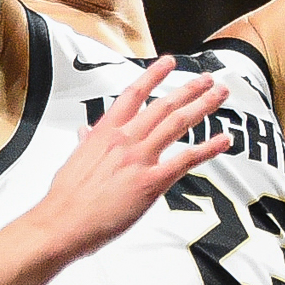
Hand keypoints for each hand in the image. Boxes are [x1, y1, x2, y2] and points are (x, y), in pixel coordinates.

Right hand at [38, 58, 231, 258]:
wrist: (61, 222)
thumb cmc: (65, 198)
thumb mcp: (74, 161)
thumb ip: (85, 143)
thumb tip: (85, 132)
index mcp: (104, 131)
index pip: (133, 94)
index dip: (153, 75)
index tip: (169, 62)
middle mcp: (124, 139)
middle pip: (164, 105)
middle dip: (190, 89)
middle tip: (210, 79)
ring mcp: (139, 158)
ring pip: (178, 124)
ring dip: (203, 107)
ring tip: (221, 96)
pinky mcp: (151, 182)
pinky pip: (186, 160)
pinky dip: (208, 148)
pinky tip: (223, 140)